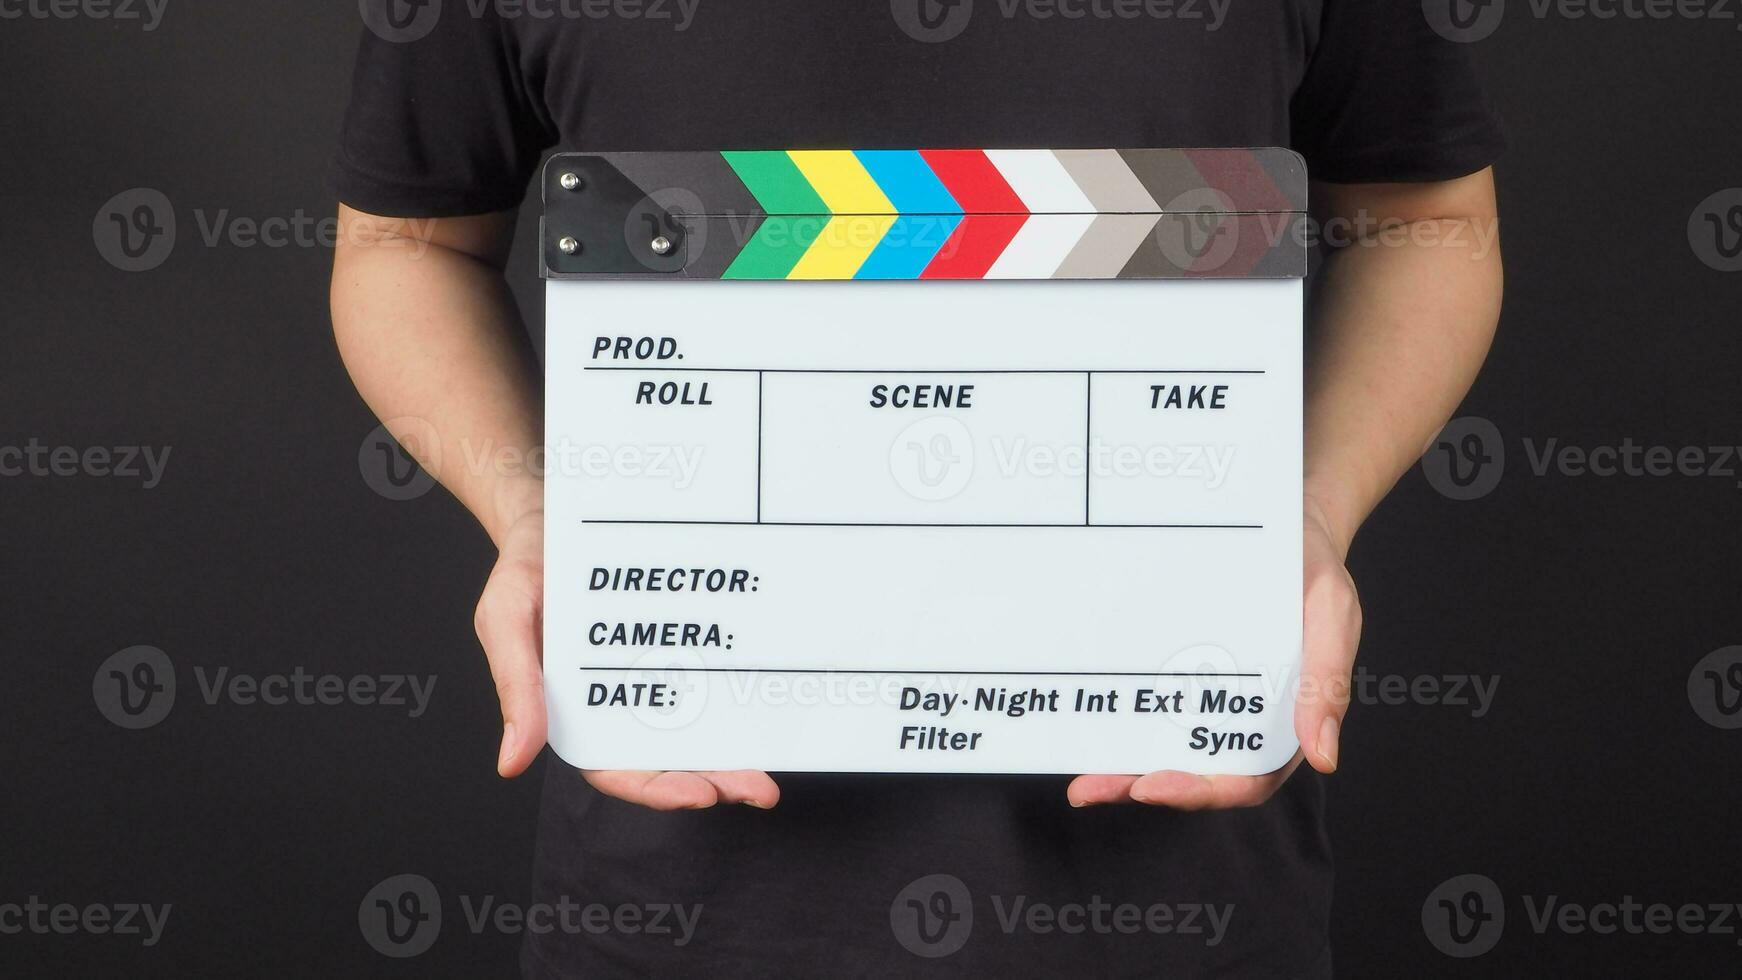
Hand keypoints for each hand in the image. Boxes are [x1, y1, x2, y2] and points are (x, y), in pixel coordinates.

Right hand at [475, 509, 779, 809]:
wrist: (554, 512)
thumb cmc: (525, 571)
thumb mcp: (506, 620)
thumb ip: (516, 687)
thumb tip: (512, 762)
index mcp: (575, 710)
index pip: (615, 767)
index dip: (656, 789)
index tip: (697, 794)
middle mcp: (620, 700)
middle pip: (668, 758)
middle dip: (713, 782)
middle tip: (756, 791)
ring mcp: (655, 672)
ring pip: (697, 728)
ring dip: (732, 757)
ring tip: (768, 775)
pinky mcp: (680, 642)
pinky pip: (711, 676)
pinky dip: (738, 700)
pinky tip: (768, 710)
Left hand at [1066, 496, 1361, 807]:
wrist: (1287, 525)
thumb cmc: (1312, 574)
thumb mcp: (1332, 617)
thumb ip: (1326, 683)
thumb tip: (1324, 756)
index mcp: (1282, 720)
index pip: (1245, 778)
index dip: (1201, 791)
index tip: (1154, 785)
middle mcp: (1239, 717)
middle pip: (1193, 773)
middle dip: (1142, 787)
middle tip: (1093, 790)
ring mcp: (1204, 695)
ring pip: (1164, 748)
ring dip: (1121, 770)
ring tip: (1082, 783)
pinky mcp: (1178, 668)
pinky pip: (1149, 702)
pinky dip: (1119, 722)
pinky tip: (1083, 725)